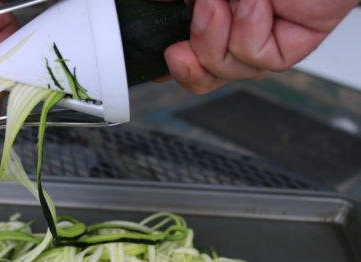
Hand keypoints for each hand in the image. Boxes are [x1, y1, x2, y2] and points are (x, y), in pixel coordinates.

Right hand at [158, 0, 357, 93]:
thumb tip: (151, 4)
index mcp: (216, 16)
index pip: (188, 54)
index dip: (172, 68)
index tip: (154, 65)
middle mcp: (237, 32)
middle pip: (204, 75)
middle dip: (188, 68)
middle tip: (177, 48)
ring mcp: (262, 43)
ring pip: (224, 69)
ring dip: (216, 37)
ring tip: (225, 0)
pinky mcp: (288, 49)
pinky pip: (254, 59)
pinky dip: (249, 32)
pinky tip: (258, 5)